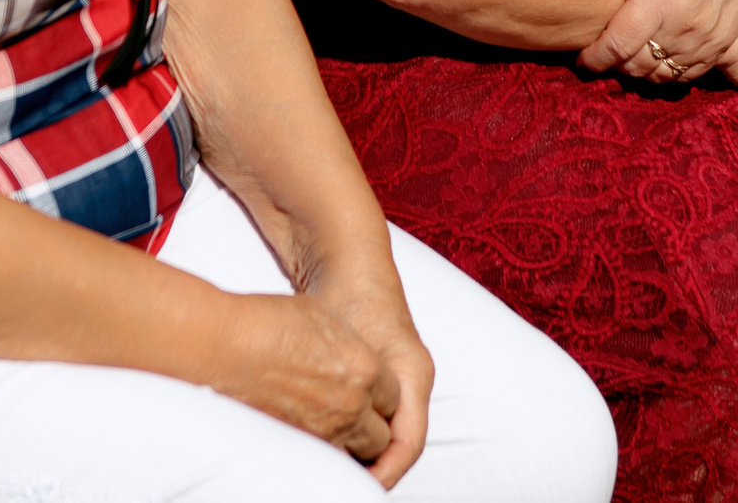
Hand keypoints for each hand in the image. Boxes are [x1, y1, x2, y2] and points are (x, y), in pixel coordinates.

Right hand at [212, 290, 405, 468]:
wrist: (226, 344)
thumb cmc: (270, 324)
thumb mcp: (325, 320)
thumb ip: (352, 349)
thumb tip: (355, 360)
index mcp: (364, 369)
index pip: (393, 397)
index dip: (381, 394)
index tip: (370, 391)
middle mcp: (350, 405)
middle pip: (380, 435)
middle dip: (372, 426)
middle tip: (357, 414)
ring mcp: (323, 429)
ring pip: (356, 454)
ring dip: (351, 443)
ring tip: (335, 428)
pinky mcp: (296, 443)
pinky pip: (324, 457)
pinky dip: (324, 449)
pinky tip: (313, 433)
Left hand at [306, 256, 435, 488]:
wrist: (349, 258)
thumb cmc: (346, 294)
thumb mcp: (344, 344)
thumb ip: (343, 386)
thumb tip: (324, 431)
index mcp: (413, 373)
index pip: (408, 442)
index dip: (384, 473)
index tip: (356, 490)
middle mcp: (413, 380)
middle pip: (399, 444)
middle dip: (371, 471)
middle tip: (336, 489)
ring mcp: (402, 378)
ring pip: (387, 434)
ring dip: (362, 455)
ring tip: (329, 474)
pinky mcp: (384, 375)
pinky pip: (377, 419)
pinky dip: (355, 436)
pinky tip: (325, 444)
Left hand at [579, 0, 737, 81]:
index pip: (618, 45)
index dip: (595, 58)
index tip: (583, 60)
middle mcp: (685, 25)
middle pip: (638, 65)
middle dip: (614, 64)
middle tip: (603, 53)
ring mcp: (707, 37)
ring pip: (662, 74)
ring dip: (640, 70)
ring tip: (627, 54)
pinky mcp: (724, 41)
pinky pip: (689, 73)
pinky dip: (668, 71)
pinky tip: (657, 55)